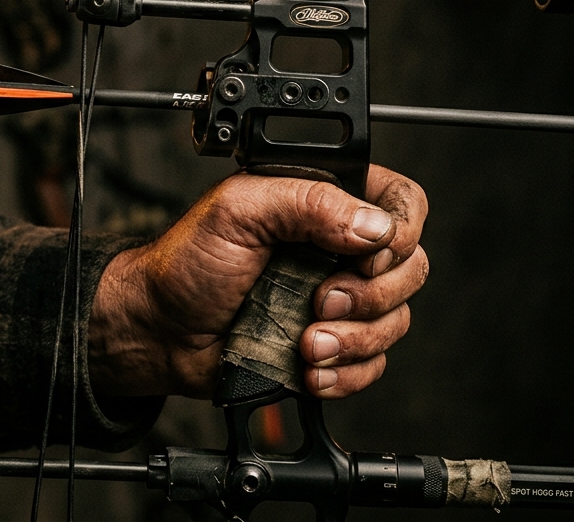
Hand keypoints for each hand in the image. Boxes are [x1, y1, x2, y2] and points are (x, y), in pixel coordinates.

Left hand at [88, 165, 428, 398]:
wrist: (161, 331)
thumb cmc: (186, 264)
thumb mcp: (238, 211)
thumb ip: (307, 202)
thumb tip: (372, 226)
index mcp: (324, 203)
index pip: (402, 204)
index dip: (397, 233)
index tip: (359, 257)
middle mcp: (340, 249)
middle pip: (411, 268)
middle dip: (370, 295)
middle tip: (318, 300)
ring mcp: (340, 300)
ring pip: (396, 320)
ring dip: (355, 339)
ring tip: (305, 341)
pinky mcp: (333, 345)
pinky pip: (374, 364)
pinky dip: (347, 372)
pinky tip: (309, 368)